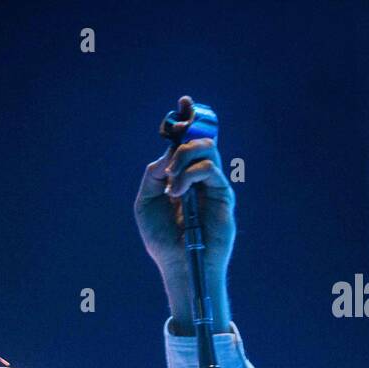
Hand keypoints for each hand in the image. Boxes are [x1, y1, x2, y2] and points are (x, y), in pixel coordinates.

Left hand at [134, 95, 235, 331]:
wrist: (179, 265)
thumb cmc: (162, 239)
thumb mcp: (145, 203)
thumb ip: (152, 176)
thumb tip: (165, 155)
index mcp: (182, 176)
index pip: (187, 141)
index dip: (187, 121)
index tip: (184, 102)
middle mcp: (200, 177)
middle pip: (200, 139)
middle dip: (185, 135)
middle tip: (170, 153)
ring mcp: (213, 185)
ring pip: (206, 149)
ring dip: (182, 158)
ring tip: (171, 183)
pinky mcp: (223, 195)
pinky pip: (209, 170)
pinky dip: (189, 175)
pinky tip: (177, 193)